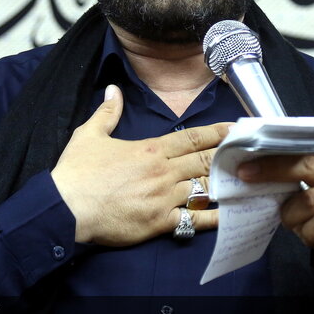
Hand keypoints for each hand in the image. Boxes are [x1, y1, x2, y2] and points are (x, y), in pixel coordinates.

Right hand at [51, 85, 228, 245]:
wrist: (65, 209)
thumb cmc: (77, 173)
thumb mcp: (89, 135)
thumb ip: (108, 112)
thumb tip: (114, 90)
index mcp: (150, 149)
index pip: (192, 138)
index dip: (217, 133)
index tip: (236, 130)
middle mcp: (162, 172)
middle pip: (204, 162)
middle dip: (227, 157)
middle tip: (249, 153)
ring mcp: (163, 198)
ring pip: (203, 188)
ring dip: (224, 185)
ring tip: (245, 181)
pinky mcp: (159, 222)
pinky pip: (194, 219)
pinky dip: (213, 217)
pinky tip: (229, 214)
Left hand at [237, 134, 313, 283]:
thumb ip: (300, 170)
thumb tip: (256, 161)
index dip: (297, 135)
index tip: (266, 137)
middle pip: (309, 165)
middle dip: (273, 169)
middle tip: (246, 174)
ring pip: (309, 201)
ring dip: (291, 214)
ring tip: (291, 220)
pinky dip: (305, 232)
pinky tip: (308, 235)